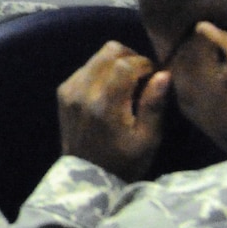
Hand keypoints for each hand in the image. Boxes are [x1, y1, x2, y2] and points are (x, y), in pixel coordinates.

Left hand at [56, 40, 168, 181]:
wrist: (87, 176)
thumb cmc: (124, 161)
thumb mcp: (148, 139)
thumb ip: (154, 105)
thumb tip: (163, 74)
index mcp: (105, 104)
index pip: (125, 63)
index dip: (145, 63)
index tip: (155, 75)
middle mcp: (83, 91)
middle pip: (109, 51)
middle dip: (131, 58)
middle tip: (143, 77)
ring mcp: (69, 89)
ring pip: (96, 57)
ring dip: (116, 64)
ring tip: (128, 85)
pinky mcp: (63, 92)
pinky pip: (85, 68)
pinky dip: (101, 72)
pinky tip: (111, 91)